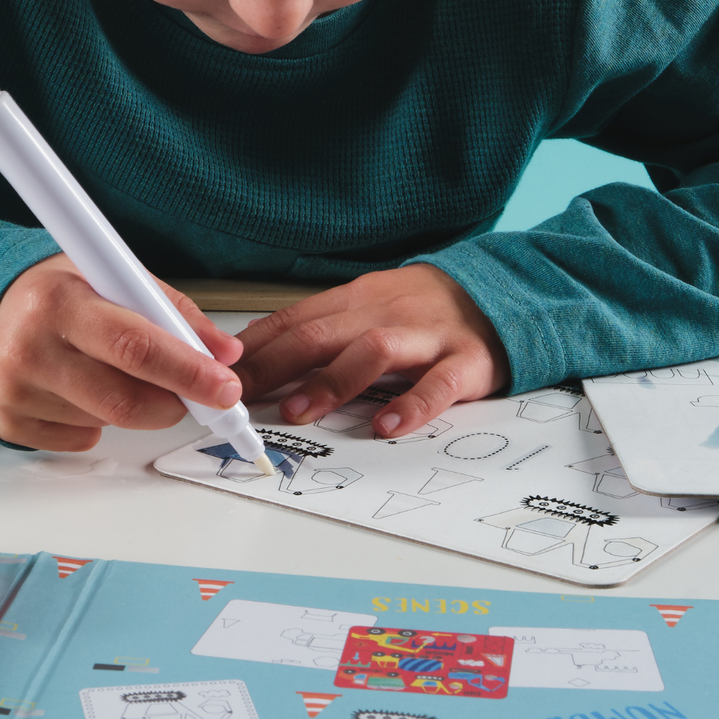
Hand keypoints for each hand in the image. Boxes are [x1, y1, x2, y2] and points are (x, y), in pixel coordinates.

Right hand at [0, 254, 243, 450]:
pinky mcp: (8, 423)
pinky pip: (82, 438)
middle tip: (195, 391)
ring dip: (134, 405)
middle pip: (125, 400)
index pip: (135, 345)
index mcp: (58, 301)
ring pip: (107, 422)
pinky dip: (99, 420)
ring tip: (113, 366)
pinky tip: (82, 386)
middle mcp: (29, 347)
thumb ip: (172, 309)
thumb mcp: (111, 275)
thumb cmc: (53, 290)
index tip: (224, 387)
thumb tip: (223, 352)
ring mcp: (15, 391)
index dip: (188, 371)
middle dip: (174, 401)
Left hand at [234, 264, 509, 436]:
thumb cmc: (420, 309)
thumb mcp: (366, 307)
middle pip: (321, 333)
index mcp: (355, 301)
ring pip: (373, 351)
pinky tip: (387, 425)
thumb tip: (257, 351)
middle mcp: (384, 314)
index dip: (253, 346)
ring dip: (330, 381)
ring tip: (296, 411)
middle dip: (274, 364)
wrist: (501, 293)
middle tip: (238, 395)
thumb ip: (320, 328)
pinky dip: (412, 405)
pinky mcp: (466, 362)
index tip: (216, 370)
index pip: (293, 320)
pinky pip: (438, 384)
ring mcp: (425, 337)